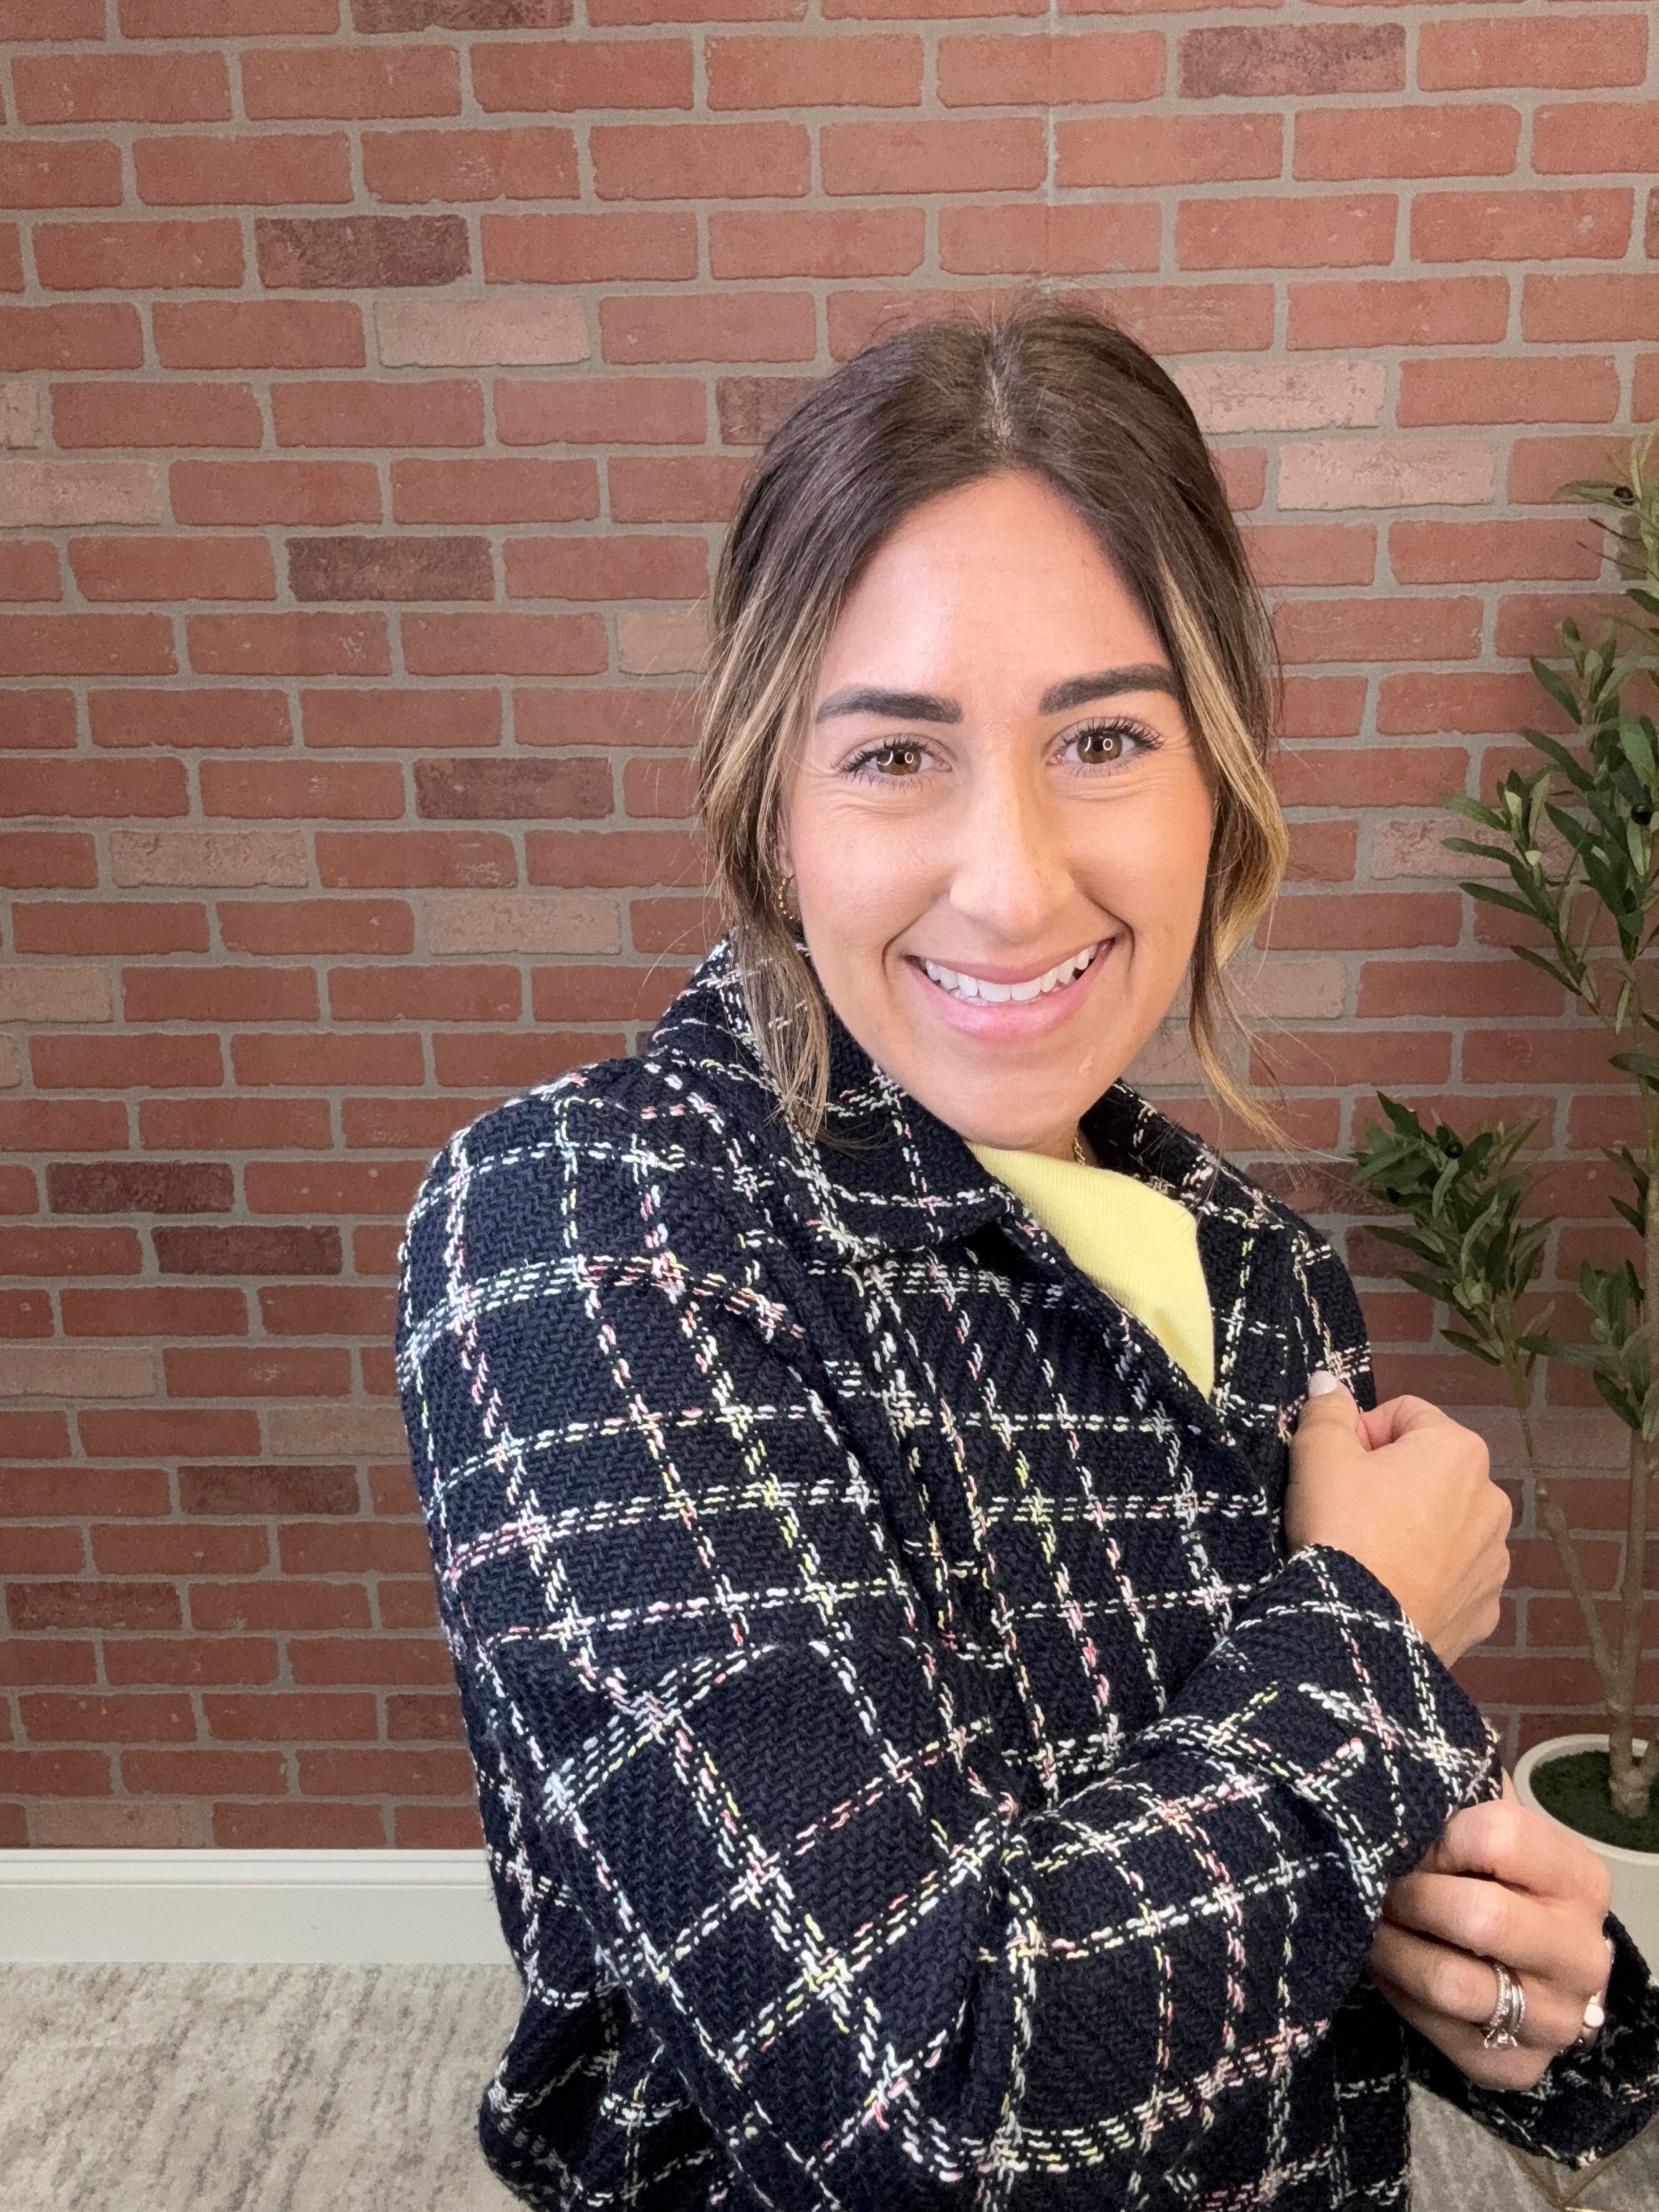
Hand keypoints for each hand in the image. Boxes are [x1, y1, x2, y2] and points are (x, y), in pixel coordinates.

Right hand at [1286, 1373, 1511, 1664]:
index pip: (1404, 1414)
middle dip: (1392, 1481)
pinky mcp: (1485, 1608)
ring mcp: (1495, 1560)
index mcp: (1459, 1451)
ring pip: (1445, 1524)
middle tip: (1347, 1510)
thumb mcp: (1318, 1455)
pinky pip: (1453, 1576)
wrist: (1361, 1630)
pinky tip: (1393, 1588)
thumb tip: (1330, 1383)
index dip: (1361, 1434)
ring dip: (1413, 1528)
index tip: (1335, 1467)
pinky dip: (1427, 1575)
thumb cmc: (1342, 1529)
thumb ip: (1327, 1409)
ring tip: (1370, 1553)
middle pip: (1429, 1470)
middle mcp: (1493, 1499)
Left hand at [1366, 1773, 1614, 2090]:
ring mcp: (1556, 2019)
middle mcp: (1582, 1954)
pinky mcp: (1515, 2066)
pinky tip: (1390, 1965)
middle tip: (1381, 1884)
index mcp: (1580, 1880)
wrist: (1507, 1953)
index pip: (1501, 1836)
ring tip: (1374, 1921)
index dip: (1439, 1833)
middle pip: (1480, 1917)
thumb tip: (1406, 1764)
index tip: (1414, 1836)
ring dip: (1393, 1947)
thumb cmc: (1483, 1868)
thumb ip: (1454, 1791)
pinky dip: (1398, 1995)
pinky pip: (1439, 2033)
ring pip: (1452, 1983)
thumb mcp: (1478, 1817)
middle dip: (1410, 1895)